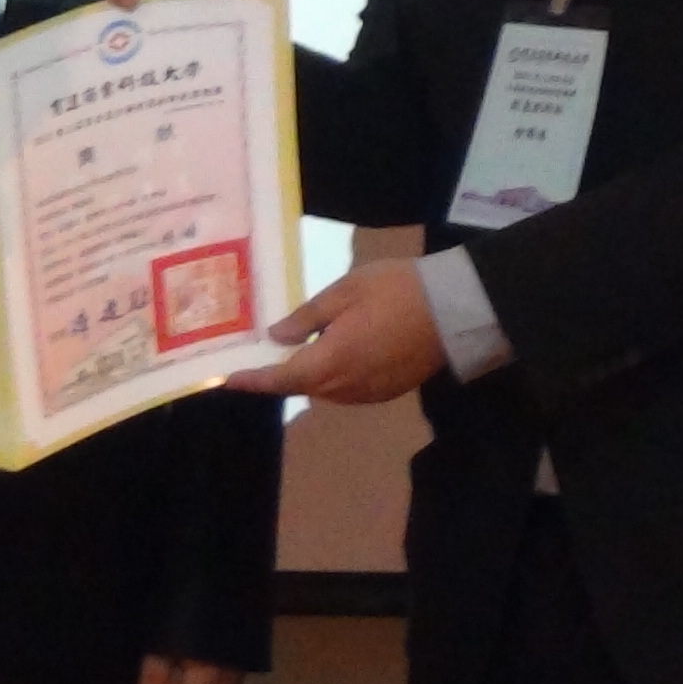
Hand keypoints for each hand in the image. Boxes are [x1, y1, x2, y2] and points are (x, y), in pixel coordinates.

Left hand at [223, 257, 444, 404]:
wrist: (454, 310)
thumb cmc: (396, 291)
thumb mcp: (345, 291)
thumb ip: (307, 317)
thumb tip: (277, 337)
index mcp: (330, 361)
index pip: (280, 379)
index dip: (253, 380)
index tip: (228, 379)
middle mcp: (345, 386)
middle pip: (302, 387)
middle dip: (281, 374)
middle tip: (263, 355)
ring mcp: (369, 392)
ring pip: (326, 390)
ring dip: (310, 375)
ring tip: (300, 350)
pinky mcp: (388, 391)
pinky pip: (349, 390)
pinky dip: (335, 377)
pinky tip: (338, 354)